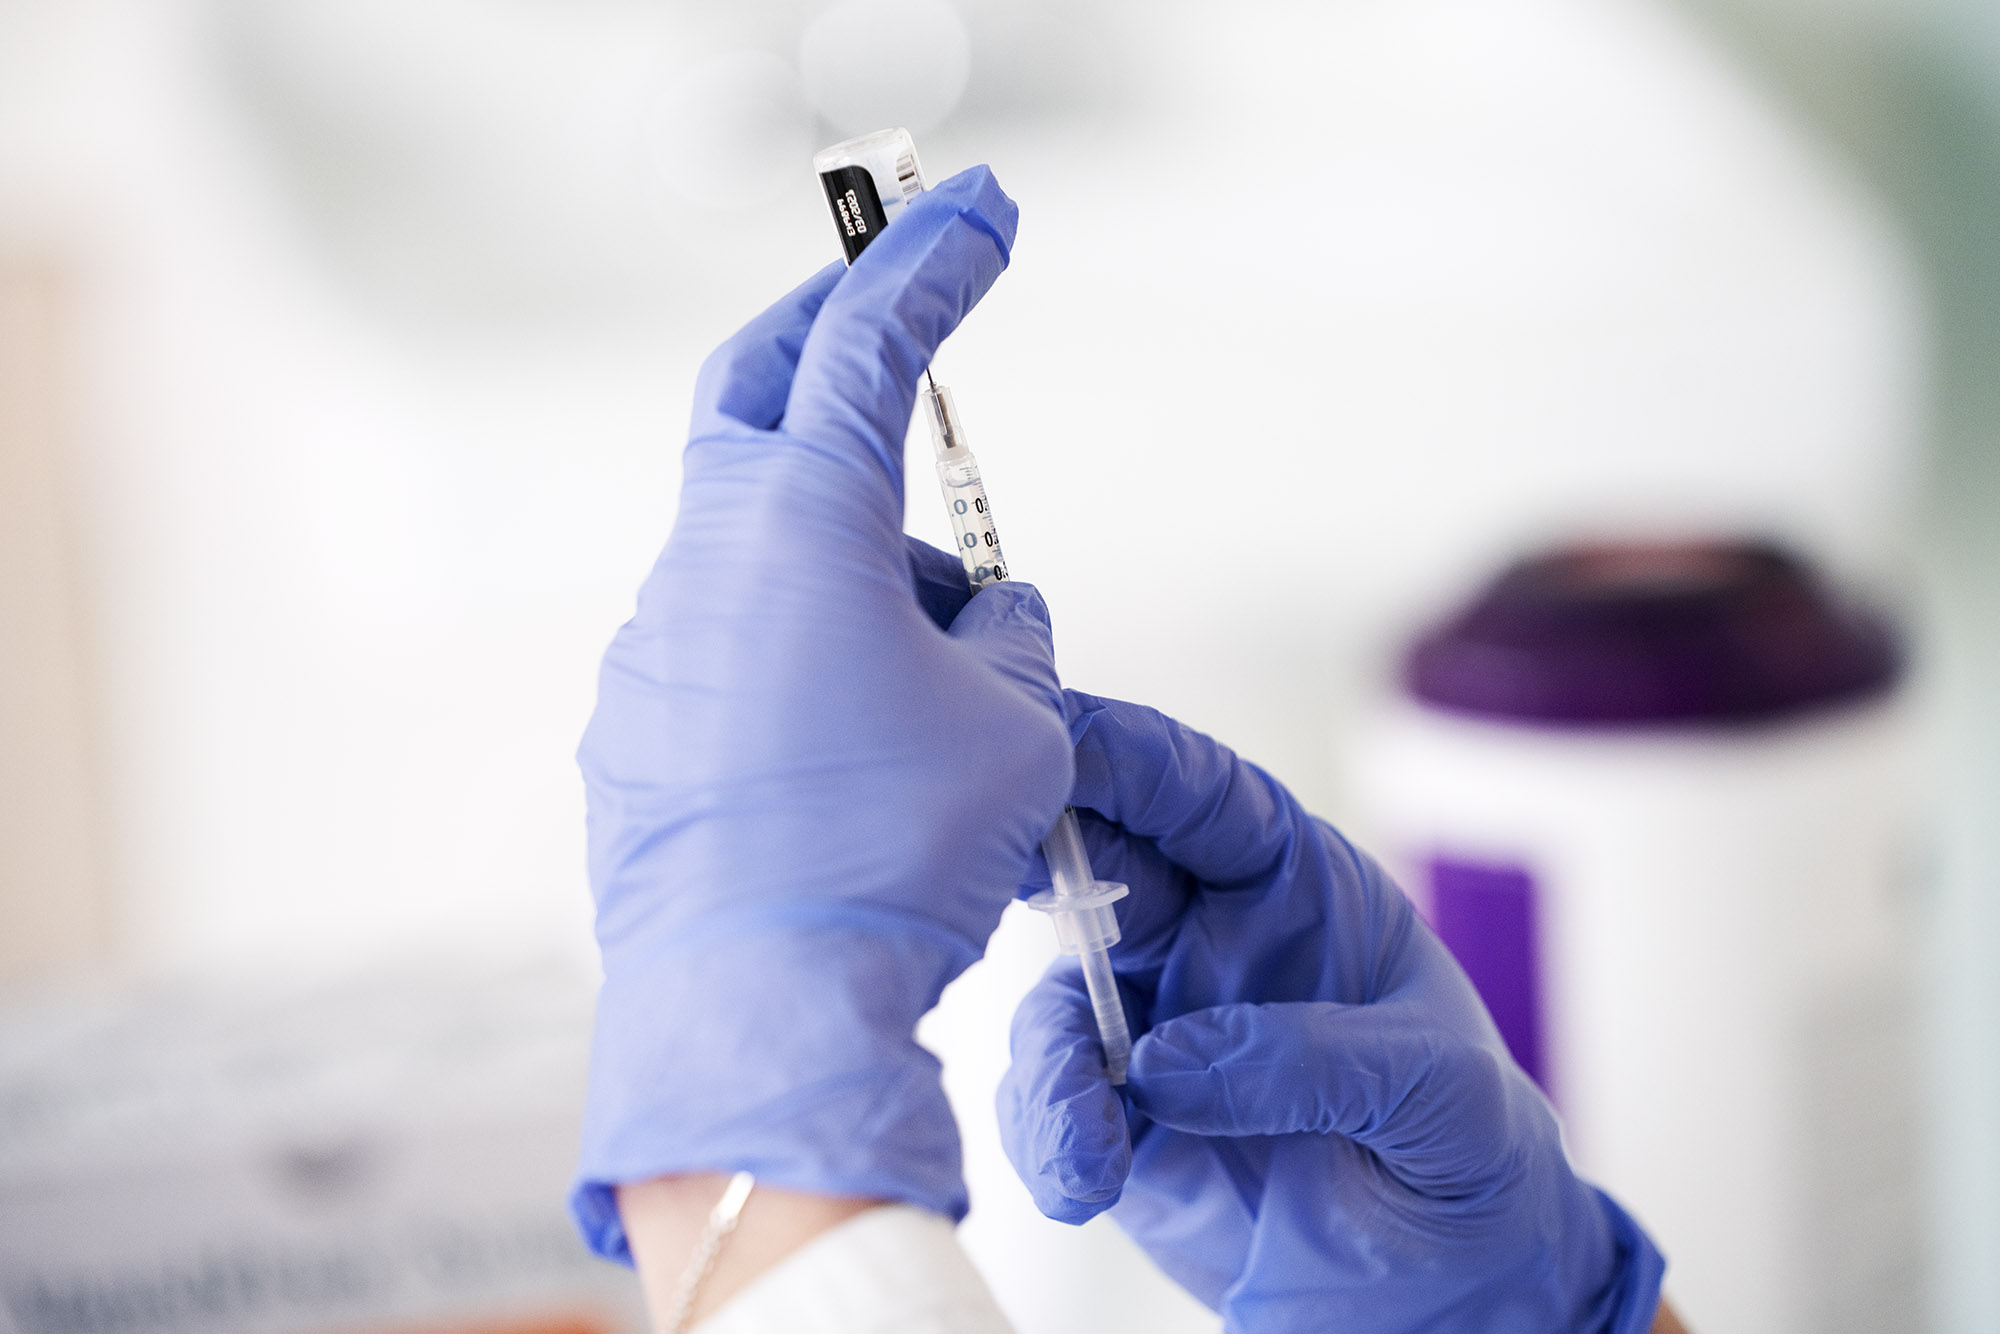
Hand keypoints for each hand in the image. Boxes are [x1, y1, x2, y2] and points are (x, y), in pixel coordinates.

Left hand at [571, 167, 1072, 1261]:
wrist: (765, 1015)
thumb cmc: (900, 855)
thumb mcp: (1017, 726)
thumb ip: (1008, 637)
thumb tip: (985, 619)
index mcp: (799, 530)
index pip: (869, 348)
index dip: (931, 265)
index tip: (978, 211)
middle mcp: (702, 569)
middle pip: (756, 402)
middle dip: (830, 352)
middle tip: (895, 337)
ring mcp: (649, 654)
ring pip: (756, 559)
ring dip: (846, 577)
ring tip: (938, 695)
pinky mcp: (632, 739)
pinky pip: (723, 659)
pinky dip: (795, 665)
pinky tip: (848, 763)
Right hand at [997, 692, 1664, 1331]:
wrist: (1450, 1286)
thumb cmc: (1471, 1153)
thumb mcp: (1440, 1094)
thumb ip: (1320, 1060)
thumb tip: (1170, 1062)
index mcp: (1291, 882)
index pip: (1197, 790)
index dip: (1122, 754)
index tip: (1051, 741)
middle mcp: (1204, 933)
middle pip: (1095, 863)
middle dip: (1035, 859)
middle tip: (985, 879)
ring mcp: (1151, 1023)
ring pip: (1057, 998)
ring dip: (1052, 1061)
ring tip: (1091, 1143)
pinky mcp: (1117, 1116)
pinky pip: (1048, 1104)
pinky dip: (1049, 1137)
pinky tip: (1088, 1182)